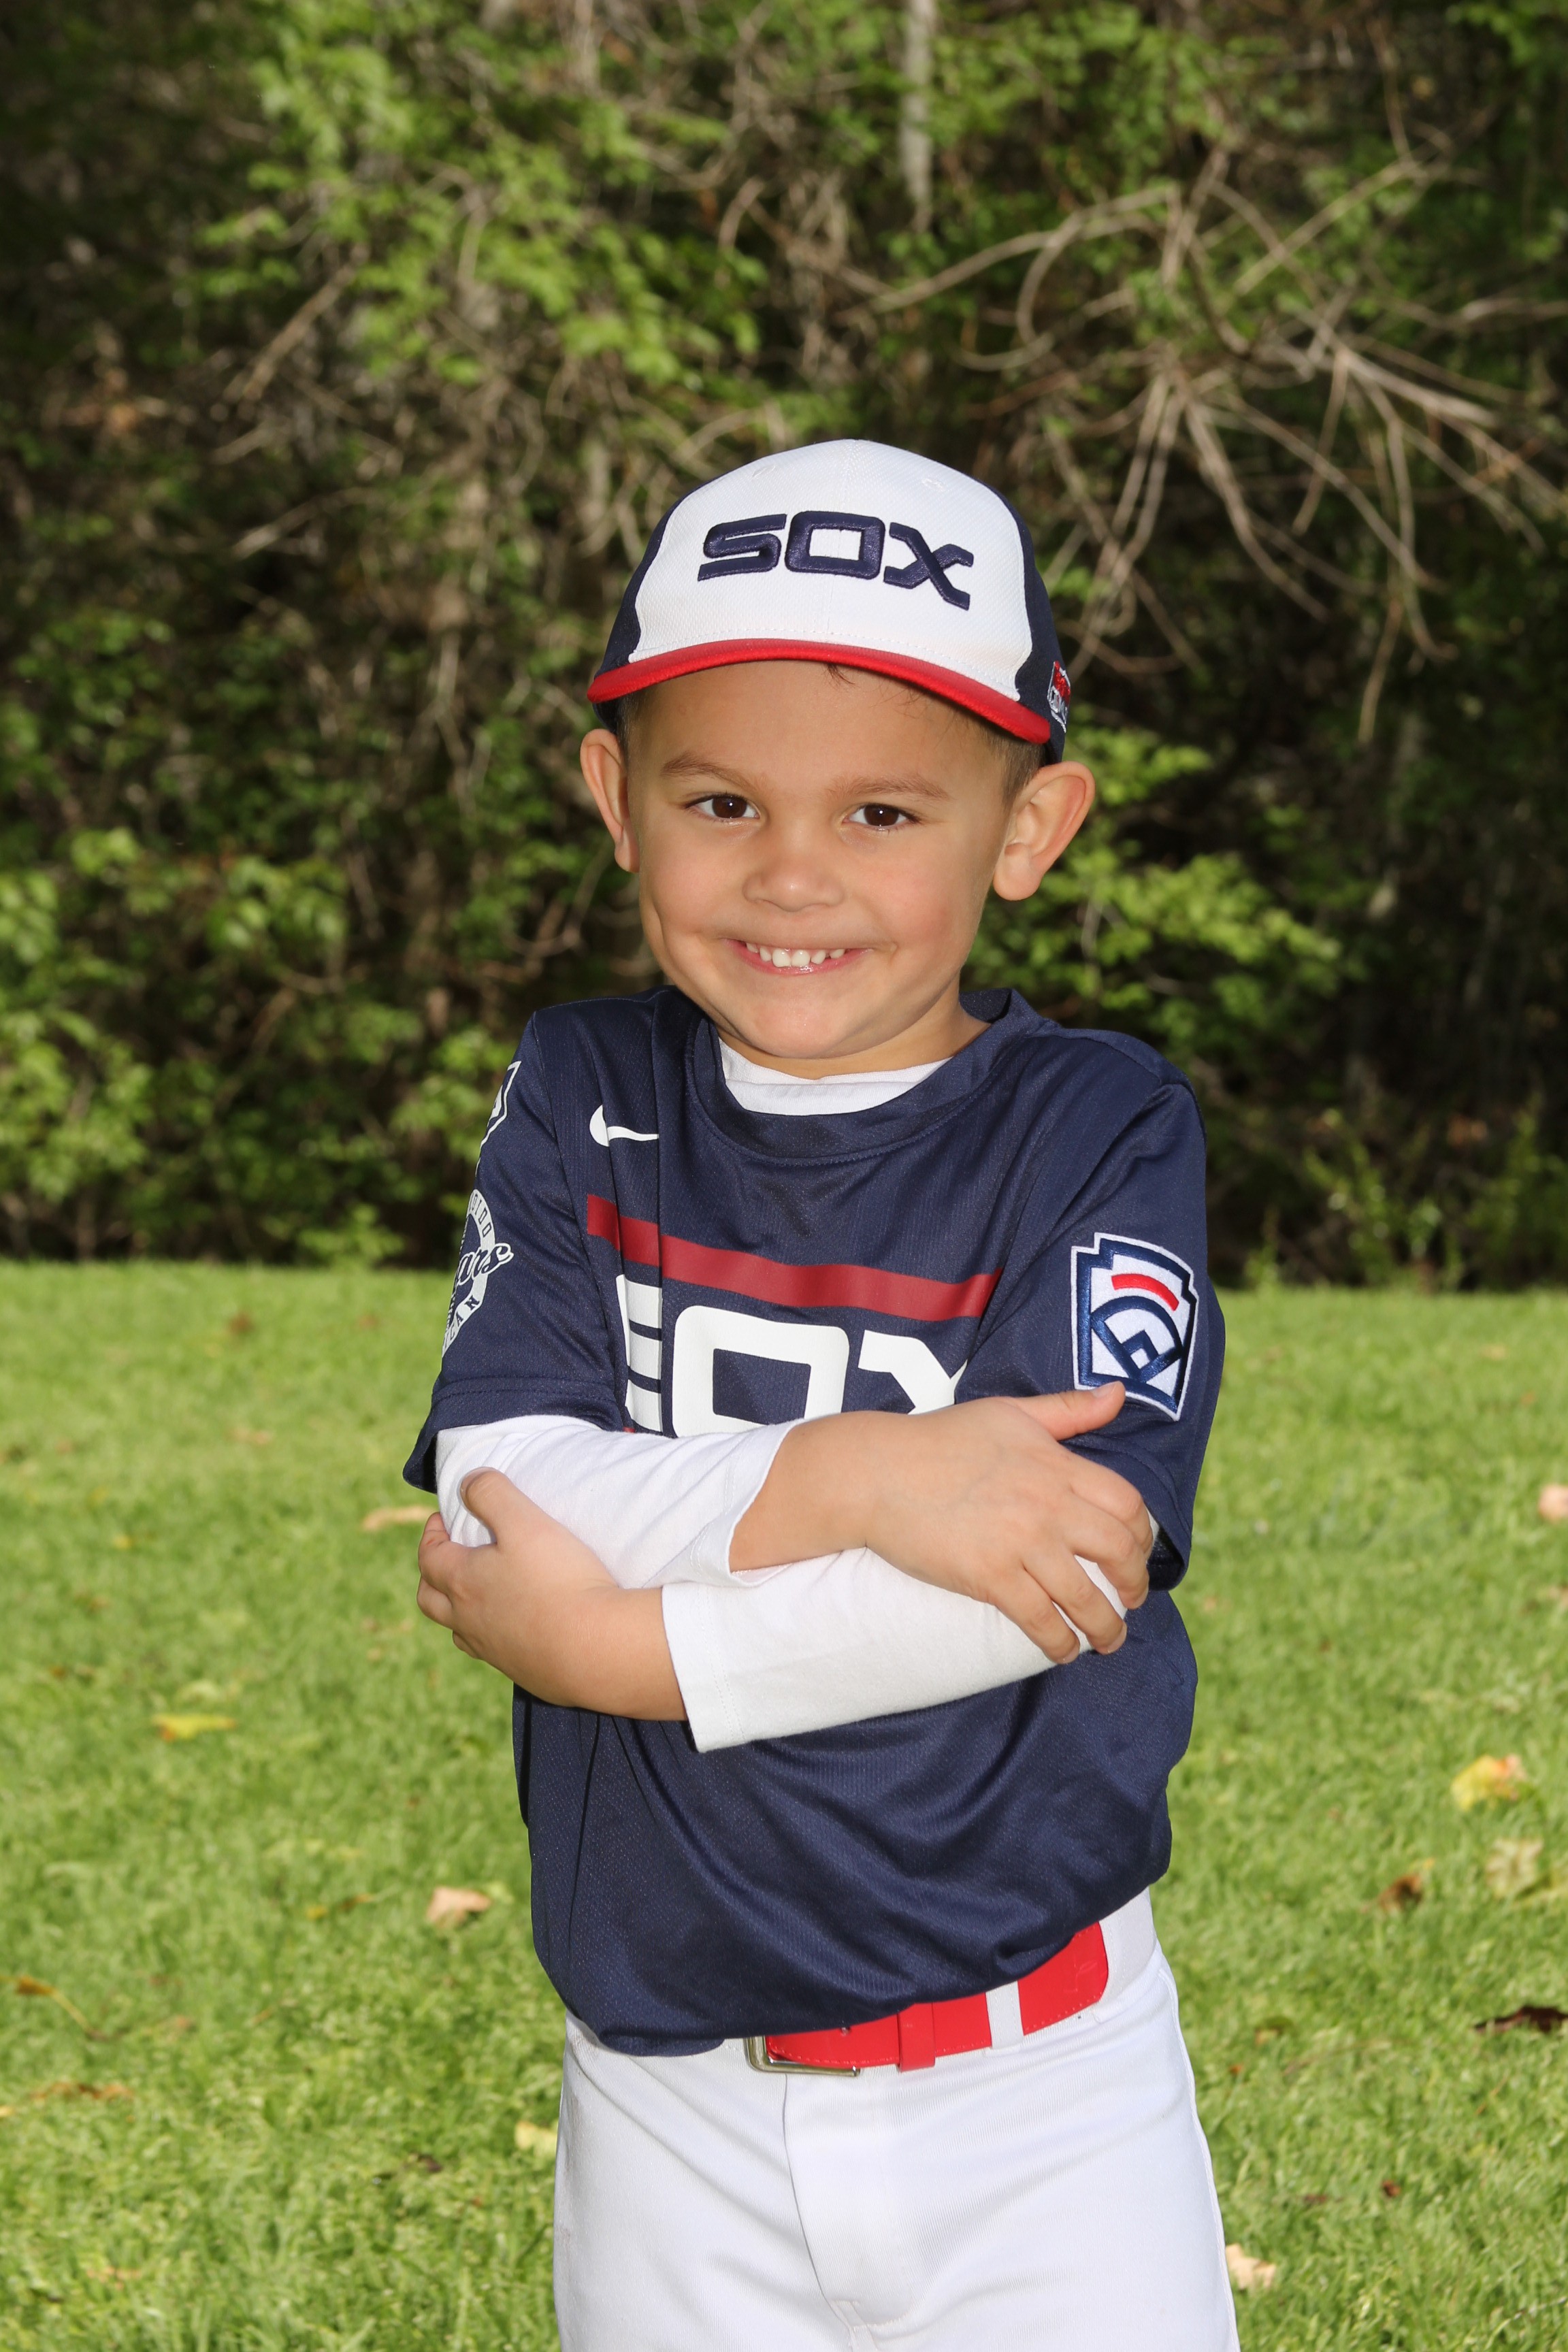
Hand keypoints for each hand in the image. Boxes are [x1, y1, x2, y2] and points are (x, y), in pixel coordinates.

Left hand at [416, 1470, 682, 1717]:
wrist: (597, 1648)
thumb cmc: (559, 1579)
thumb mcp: (525, 1521)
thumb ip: (492, 1494)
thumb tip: (467, 1483)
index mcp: (462, 1582)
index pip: (428, 1556)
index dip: (431, 1533)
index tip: (445, 1518)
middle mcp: (468, 1621)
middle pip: (429, 1599)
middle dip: (432, 1573)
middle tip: (452, 1554)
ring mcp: (493, 1652)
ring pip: (459, 1630)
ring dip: (460, 1609)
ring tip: (483, 1591)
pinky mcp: (522, 1671)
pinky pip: (493, 1652)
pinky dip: (493, 1634)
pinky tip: (519, 1624)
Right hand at [732, 1385, 1151, 1661]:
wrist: (877, 1473)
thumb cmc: (940, 1439)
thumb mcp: (1010, 1412)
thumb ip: (1067, 1408)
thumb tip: (1119, 1393)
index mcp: (1056, 1464)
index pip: (1127, 1503)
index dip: (1141, 1534)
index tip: (1136, 1553)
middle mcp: (1048, 1504)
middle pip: (1119, 1552)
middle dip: (1134, 1585)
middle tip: (1130, 1602)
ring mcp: (1020, 1542)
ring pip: (1085, 1597)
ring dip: (1105, 1627)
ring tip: (1107, 1640)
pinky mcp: (990, 1576)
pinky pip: (1041, 1619)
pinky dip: (1059, 1641)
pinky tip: (1063, 1649)